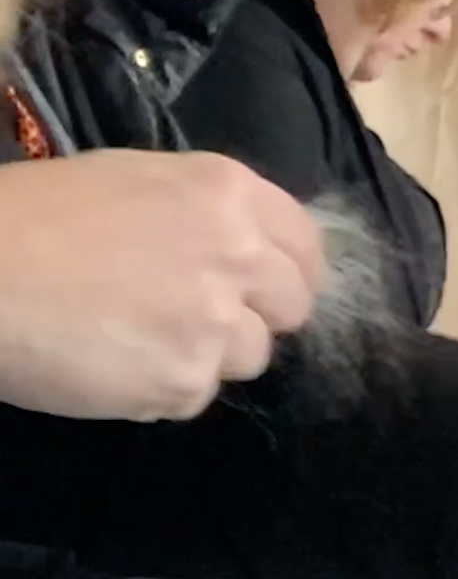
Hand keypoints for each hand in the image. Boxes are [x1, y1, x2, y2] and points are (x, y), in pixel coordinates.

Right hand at [0, 152, 323, 419]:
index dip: (286, 272)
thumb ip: (202, 215)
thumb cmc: (31, 216)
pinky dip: (158, 388)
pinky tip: (109, 363)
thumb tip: (245, 250)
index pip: (306, 245)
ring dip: (204, 355)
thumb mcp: (131, 182)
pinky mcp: (183, 380)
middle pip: (292, 306)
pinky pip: (194, 395)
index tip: (262, 288)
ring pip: (248, 356)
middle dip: (254, 316)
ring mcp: (215, 322)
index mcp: (227, 193)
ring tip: (135, 337)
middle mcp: (239, 255)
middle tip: (196, 318)